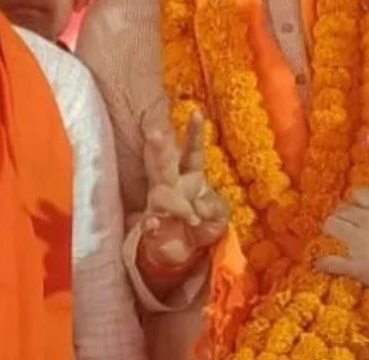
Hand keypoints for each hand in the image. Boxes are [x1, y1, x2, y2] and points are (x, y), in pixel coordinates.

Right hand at [139, 111, 229, 275]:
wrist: (186, 253)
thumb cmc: (203, 225)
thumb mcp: (220, 214)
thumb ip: (214, 207)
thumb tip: (196, 207)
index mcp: (192, 177)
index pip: (192, 152)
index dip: (194, 134)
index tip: (197, 113)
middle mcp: (172, 185)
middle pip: (165, 163)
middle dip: (159, 149)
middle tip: (153, 133)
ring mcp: (159, 204)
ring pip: (159, 193)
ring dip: (172, 202)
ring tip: (190, 217)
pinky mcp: (152, 225)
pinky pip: (148, 222)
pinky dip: (151, 225)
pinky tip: (154, 226)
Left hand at [317, 188, 368, 304]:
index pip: (361, 193)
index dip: (358, 201)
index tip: (361, 207)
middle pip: (342, 210)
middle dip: (343, 216)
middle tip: (347, 226)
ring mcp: (359, 241)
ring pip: (331, 226)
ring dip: (331, 231)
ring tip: (334, 238)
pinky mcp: (356, 264)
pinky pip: (332, 261)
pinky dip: (326, 263)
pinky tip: (322, 264)